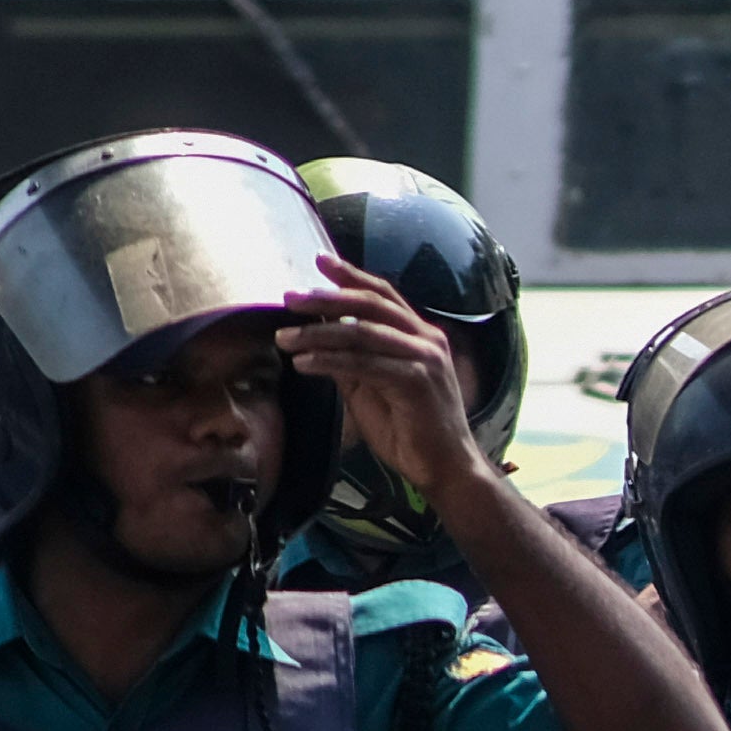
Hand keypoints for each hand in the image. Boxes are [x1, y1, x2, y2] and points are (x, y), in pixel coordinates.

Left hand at [279, 256, 485, 508]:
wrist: (445, 469)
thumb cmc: (410, 431)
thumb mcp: (372, 387)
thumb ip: (353, 359)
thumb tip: (319, 335)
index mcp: (420, 336)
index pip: (383, 295)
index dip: (351, 276)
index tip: (319, 261)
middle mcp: (427, 340)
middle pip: (371, 304)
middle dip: (326, 298)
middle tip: (289, 298)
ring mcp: (425, 359)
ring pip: (363, 332)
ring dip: (318, 332)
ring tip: (284, 338)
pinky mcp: (417, 382)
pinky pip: (364, 363)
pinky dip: (330, 360)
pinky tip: (304, 363)